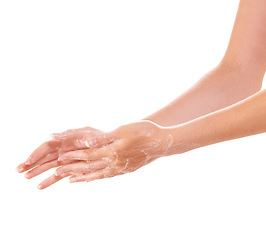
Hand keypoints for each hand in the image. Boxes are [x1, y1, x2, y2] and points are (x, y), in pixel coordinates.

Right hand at [16, 126, 103, 182]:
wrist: (111, 147)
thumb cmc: (99, 137)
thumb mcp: (87, 133)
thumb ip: (71, 134)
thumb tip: (53, 134)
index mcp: (66, 140)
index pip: (47, 146)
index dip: (37, 153)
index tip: (28, 161)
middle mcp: (64, 150)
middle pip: (45, 157)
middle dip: (32, 163)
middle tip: (19, 170)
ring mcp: (67, 160)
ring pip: (49, 166)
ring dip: (37, 172)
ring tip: (26, 177)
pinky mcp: (72, 168)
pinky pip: (59, 175)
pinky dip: (49, 180)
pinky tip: (40, 186)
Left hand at [54, 120, 172, 184]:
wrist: (162, 143)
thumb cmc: (144, 132)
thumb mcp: (124, 130)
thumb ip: (105, 138)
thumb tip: (88, 142)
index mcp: (112, 151)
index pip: (88, 154)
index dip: (73, 155)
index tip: (59, 157)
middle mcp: (114, 162)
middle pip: (89, 166)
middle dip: (72, 168)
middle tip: (57, 172)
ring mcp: (120, 168)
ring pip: (97, 174)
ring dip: (82, 177)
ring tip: (71, 180)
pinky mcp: (125, 169)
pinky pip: (107, 176)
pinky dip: (97, 178)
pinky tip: (93, 179)